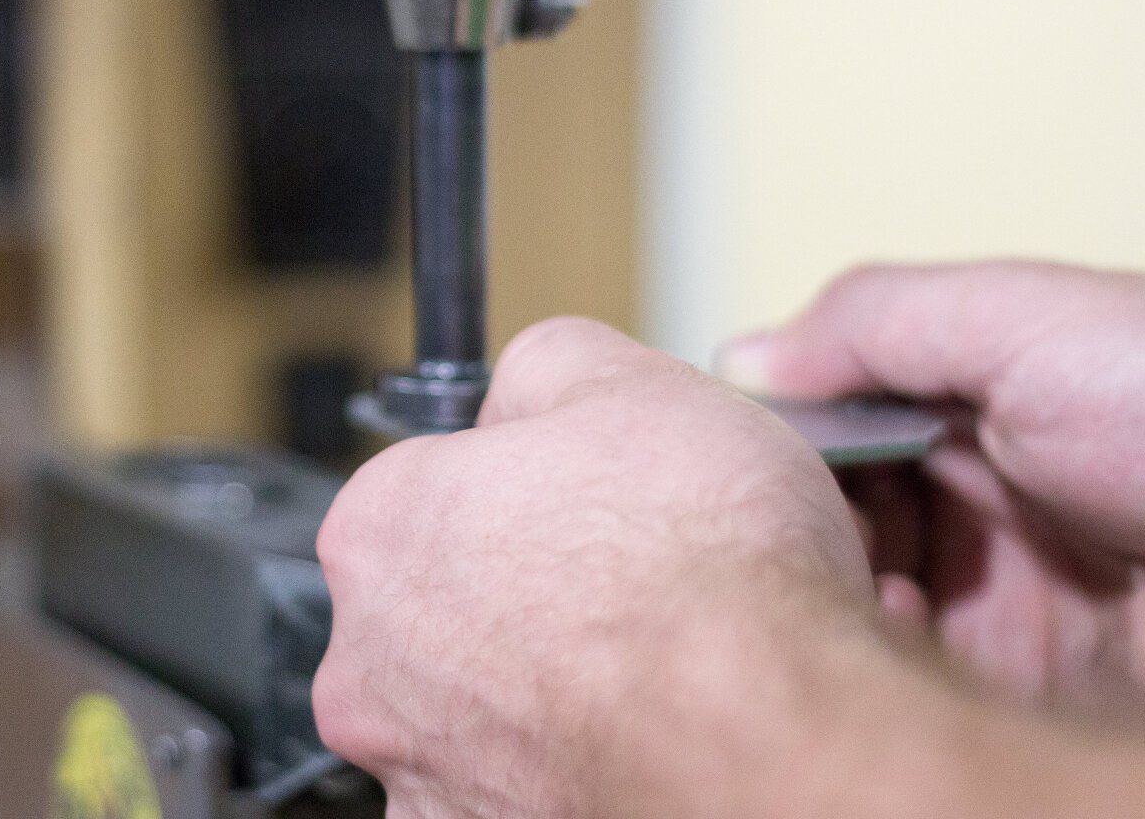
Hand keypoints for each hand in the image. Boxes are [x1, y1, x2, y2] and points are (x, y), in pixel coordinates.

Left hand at [312, 318, 929, 818]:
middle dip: (534, 591)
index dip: (530, 483)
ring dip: (557, 684)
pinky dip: (578, 763)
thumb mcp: (627, 378)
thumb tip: (526, 385)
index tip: (586, 497)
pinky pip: (527, 787)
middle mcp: (372, 662)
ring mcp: (423, 770)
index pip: (436, 484)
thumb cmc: (703, 575)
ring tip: (662, 665)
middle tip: (634, 585)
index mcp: (383, 529)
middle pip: (452, 602)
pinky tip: (651, 733)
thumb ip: (545, 368)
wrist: (772, 738)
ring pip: (489, 704)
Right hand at [718, 261, 1144, 711]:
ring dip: (828, 581)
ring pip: (851, 598)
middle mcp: (979, 509)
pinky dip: (874, 651)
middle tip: (780, 507)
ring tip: (843, 563)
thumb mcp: (1033, 319)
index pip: (833, 423)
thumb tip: (742, 358)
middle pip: (829, 515)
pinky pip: (903, 677)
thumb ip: (879, 320)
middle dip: (792, 513)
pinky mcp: (1013, 693)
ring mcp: (993, 604)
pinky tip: (892, 618)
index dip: (780, 432)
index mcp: (981, 409)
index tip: (735, 439)